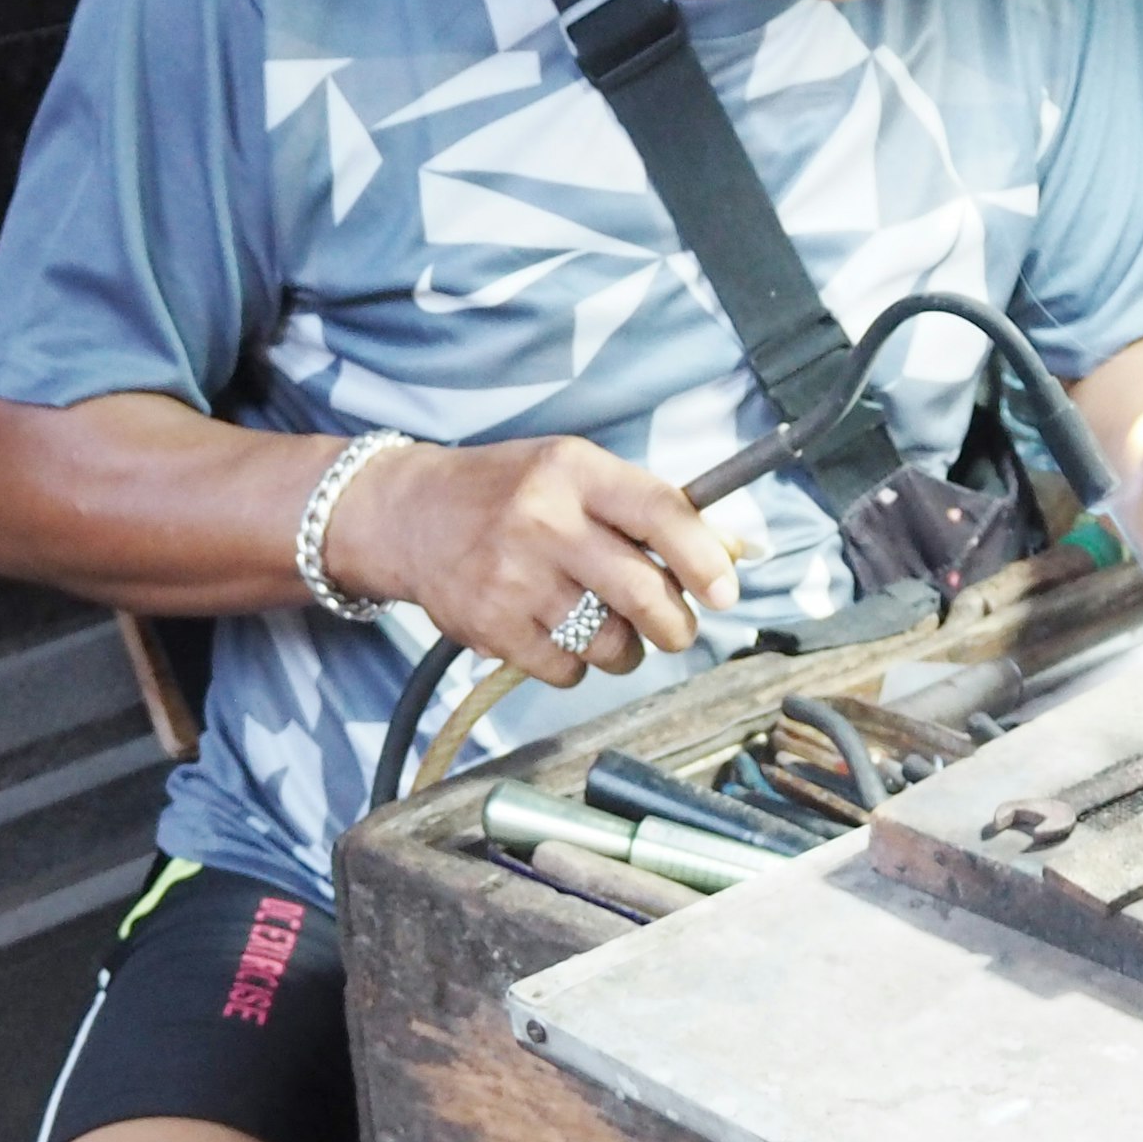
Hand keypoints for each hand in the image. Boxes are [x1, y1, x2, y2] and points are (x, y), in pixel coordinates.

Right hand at [316, 434, 740, 686]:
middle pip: (643, 594)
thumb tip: (734, 551)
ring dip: (623, 648)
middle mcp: (544, 521)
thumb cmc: (509, 494)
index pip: (660, 513)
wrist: (407, 516)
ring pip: (609, 642)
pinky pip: (567, 670)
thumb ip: (648, 510)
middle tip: (676, 630)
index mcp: (575, 471)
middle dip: (675, 626)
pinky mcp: (491, 626)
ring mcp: (514, 577)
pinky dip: (575, 665)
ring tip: (603, 626)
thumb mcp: (575, 474)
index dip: (703, 558)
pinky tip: (556, 635)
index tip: (725, 591)